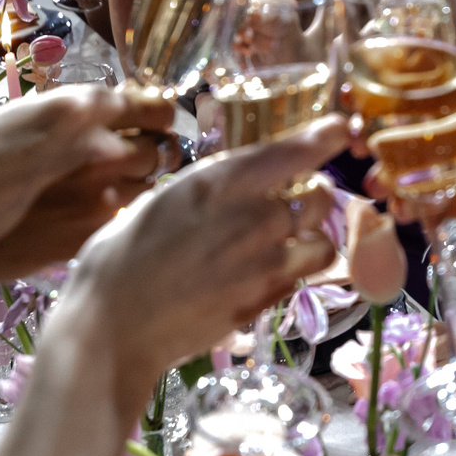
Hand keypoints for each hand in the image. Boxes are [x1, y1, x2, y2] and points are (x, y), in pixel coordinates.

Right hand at [0, 84, 175, 282]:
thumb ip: (70, 123)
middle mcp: (102, 146)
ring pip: (152, 188)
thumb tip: (101, 127)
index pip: (156, 107)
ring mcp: (101, 195)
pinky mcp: (90, 235)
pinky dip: (119, 219)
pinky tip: (92, 220)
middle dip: (153, 156)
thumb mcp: (21, 119)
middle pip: (163, 149)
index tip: (147, 126)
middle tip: (132, 165)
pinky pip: (126, 221)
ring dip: (140, 188)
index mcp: (81, 107)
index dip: (155, 118)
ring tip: (110, 194)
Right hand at [62, 116, 349, 382]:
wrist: (114, 328)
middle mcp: (253, 217)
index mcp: (219, 183)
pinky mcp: (266, 300)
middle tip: (299, 199)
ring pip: (323, 243)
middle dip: (315, 195)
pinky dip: (294, 273)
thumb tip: (236, 185)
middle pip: (319, 196)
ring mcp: (265, 263)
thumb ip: (209, 191)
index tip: (340, 128)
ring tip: (292, 241)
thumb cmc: (119, 259)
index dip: (322, 137)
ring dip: (314, 238)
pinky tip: (266, 274)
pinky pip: (301, 279)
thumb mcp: (161, 201)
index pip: (291, 152)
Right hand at [364, 68, 455, 240]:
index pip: (450, 83)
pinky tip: (401, 216)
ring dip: (397, 174)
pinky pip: (441, 203)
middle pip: (426, 125)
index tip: (371, 93)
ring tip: (378, 188)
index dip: (410, 86)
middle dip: (389, 133)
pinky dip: (418, 208)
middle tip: (357, 146)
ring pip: (426, 165)